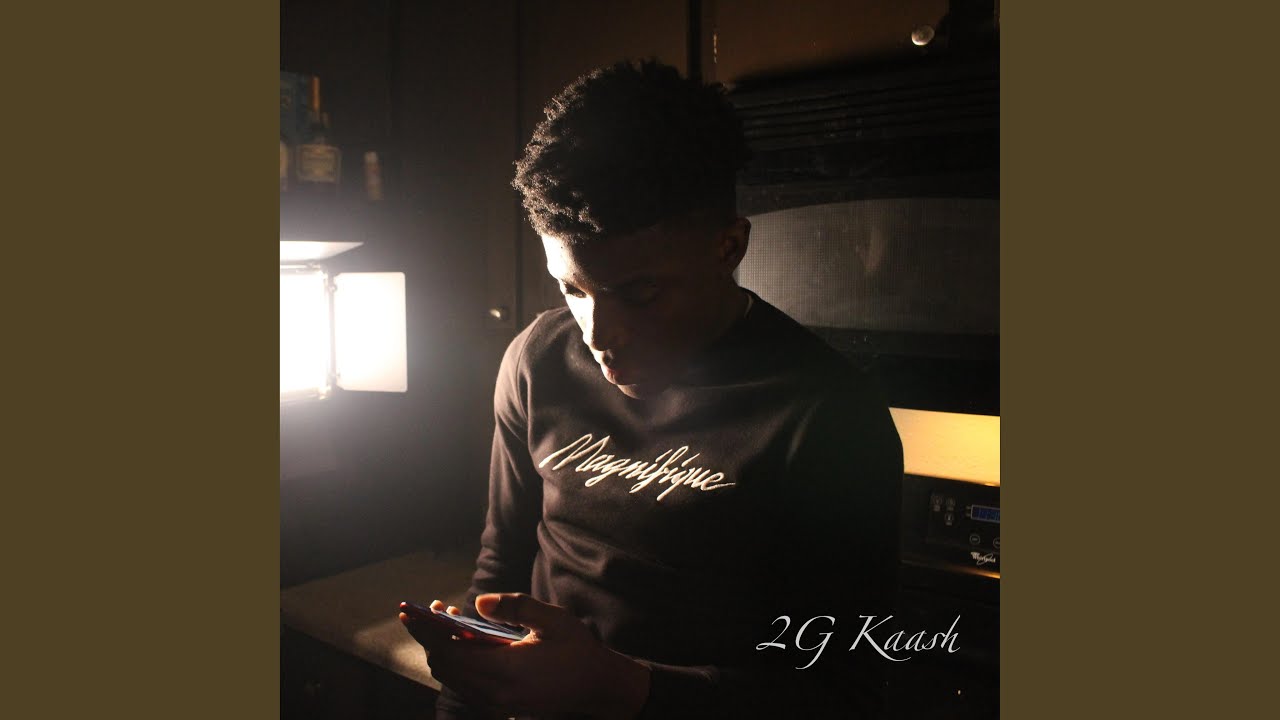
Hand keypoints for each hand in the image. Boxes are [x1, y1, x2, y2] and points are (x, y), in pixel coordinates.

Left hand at [400, 593, 649, 718]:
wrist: (599, 688)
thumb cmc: (578, 651)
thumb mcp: (553, 620)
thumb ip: (515, 608)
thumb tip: (479, 602)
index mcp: (504, 670)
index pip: (449, 652)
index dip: (427, 632)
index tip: (411, 613)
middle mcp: (494, 692)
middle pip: (444, 667)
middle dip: (432, 638)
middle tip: (435, 611)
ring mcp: (497, 703)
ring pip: (453, 679)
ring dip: (445, 651)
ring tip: (451, 623)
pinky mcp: (502, 706)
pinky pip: (467, 686)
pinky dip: (459, 664)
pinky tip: (470, 644)